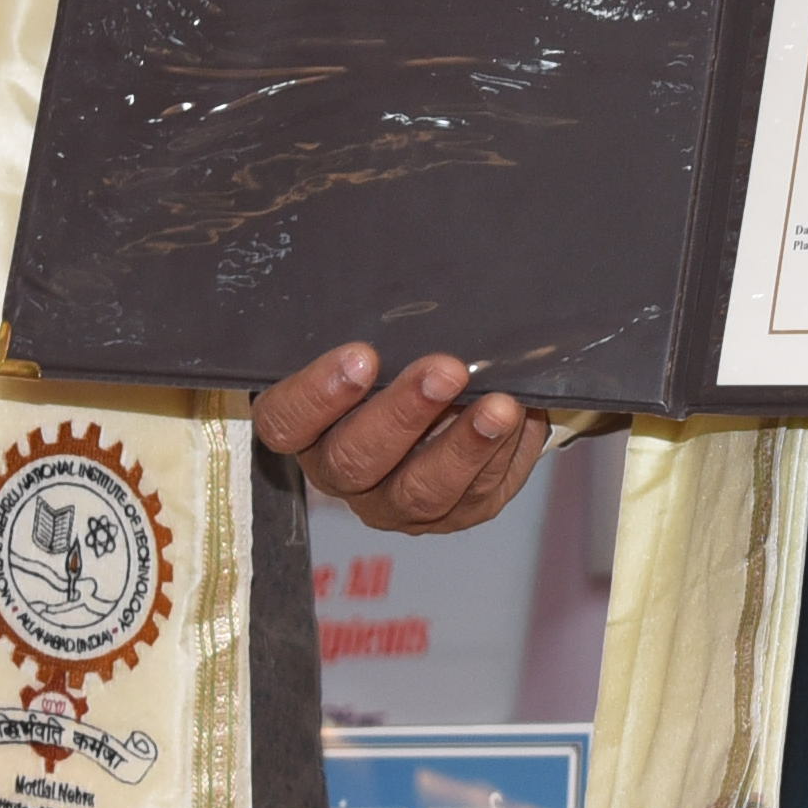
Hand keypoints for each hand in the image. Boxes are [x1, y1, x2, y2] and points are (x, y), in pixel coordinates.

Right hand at [255, 345, 551, 536]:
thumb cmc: (393, 356)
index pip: (286, 422)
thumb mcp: (372, 338)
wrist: (448, 394)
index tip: (362, 357)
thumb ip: (374, 328)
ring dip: (464, 446)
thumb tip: (410, 293)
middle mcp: (341, 474)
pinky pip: (475, 496)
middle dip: (404, 414)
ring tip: (501, 406)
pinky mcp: (451, 514)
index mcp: (305, 428)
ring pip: (421, 492)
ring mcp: (395, 504)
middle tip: (445, 370)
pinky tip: (522, 417)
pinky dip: (502, 454)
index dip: (317, 396)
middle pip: (356, 460)